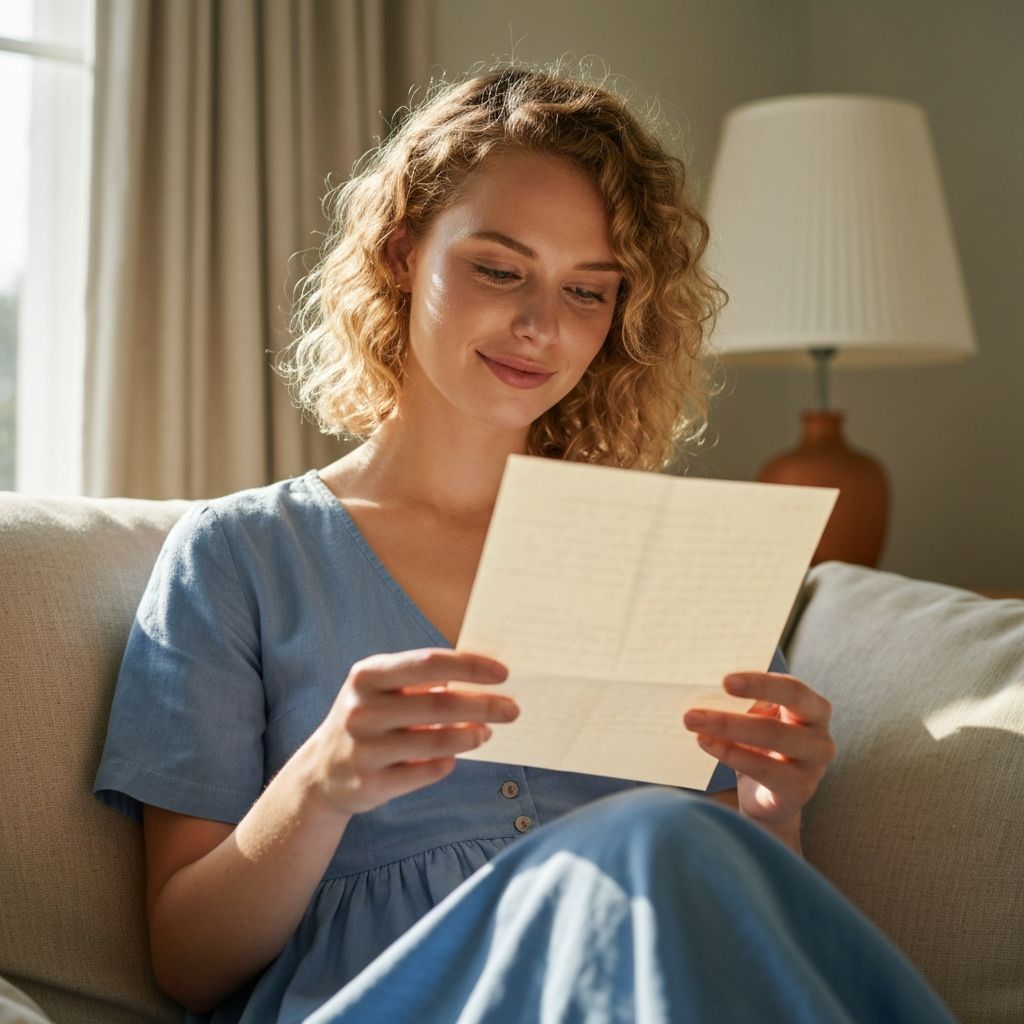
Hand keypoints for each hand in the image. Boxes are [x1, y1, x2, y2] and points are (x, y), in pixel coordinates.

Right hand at [307, 649, 517, 814]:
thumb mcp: (382, 690)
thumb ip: (423, 680)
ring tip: (488, 732)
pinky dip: (448, 763)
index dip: (469, 667)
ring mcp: (364, 749)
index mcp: (367, 676)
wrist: (321, 773)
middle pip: (438, 704)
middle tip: (512, 708)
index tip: (503, 673)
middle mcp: (362, 710)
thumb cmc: (369, 719)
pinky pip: (427, 772)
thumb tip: (483, 678)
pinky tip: (456, 756)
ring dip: (471, 736)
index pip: (428, 664)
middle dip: (483, 705)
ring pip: (436, 742)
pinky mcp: (371, 784)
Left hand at [683, 672, 835, 840]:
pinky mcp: (799, 790)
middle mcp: (820, 735)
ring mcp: (813, 766)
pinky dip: (732, 755)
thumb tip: (703, 686)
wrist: (768, 797)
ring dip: (725, 729)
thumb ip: (741, 702)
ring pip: (770, 739)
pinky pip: (764, 770)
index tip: (725, 681)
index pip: (790, 689)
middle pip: (775, 724)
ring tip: (691, 724)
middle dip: (732, 713)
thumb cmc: (759, 745)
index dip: (759, 683)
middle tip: (692, 712)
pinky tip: (706, 744)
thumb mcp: (755, 718)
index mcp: (813, 708)